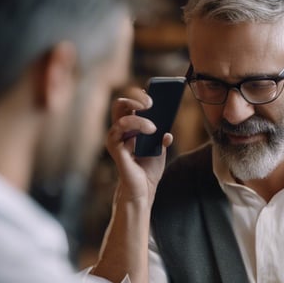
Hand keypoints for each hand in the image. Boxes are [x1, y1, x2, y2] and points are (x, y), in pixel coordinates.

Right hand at [106, 86, 172, 202]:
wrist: (144, 189)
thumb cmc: (149, 168)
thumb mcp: (160, 148)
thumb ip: (162, 136)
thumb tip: (167, 132)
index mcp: (130, 126)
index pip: (130, 103)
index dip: (139, 95)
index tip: (153, 93)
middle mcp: (120, 129)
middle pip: (120, 104)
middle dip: (135, 98)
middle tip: (151, 102)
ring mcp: (116, 138)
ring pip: (122, 117)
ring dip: (139, 119)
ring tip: (153, 128)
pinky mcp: (115, 148)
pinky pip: (121, 131)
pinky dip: (136, 130)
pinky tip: (147, 135)